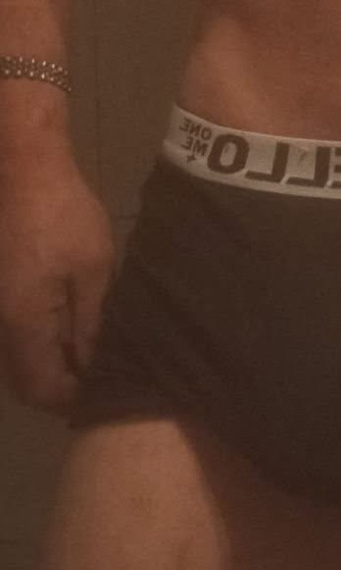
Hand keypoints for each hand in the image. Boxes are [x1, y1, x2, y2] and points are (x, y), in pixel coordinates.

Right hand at [0, 160, 114, 415]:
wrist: (21, 170)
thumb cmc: (64, 215)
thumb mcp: (93, 267)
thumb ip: (91, 321)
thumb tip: (92, 364)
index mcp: (23, 322)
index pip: (39, 387)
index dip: (70, 399)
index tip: (102, 394)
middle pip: (23, 376)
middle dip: (58, 384)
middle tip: (99, 377)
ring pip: (17, 354)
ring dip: (49, 361)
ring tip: (91, 353)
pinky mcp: (0, 290)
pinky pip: (15, 330)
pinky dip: (39, 338)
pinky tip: (70, 327)